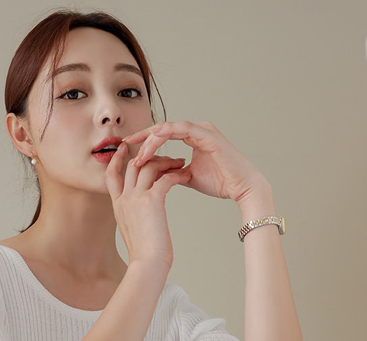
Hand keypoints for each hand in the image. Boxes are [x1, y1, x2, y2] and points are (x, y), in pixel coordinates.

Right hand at [104, 142, 191, 268]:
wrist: (147, 264)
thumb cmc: (145, 254)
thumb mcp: (132, 231)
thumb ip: (134, 217)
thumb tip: (142, 215)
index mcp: (118, 206)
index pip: (111, 175)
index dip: (117, 160)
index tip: (126, 149)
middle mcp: (124, 199)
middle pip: (132, 165)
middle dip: (149, 154)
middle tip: (165, 154)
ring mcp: (136, 198)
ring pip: (149, 166)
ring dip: (166, 161)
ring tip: (180, 163)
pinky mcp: (151, 201)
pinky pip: (165, 178)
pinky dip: (177, 174)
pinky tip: (185, 177)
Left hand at [123, 121, 269, 205]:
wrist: (241, 187)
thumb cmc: (221, 182)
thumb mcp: (189, 177)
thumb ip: (173, 172)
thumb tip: (157, 175)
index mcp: (192, 136)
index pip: (163, 134)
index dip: (145, 141)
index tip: (129, 150)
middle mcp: (196, 129)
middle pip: (162, 128)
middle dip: (142, 137)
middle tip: (125, 145)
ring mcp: (201, 129)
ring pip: (167, 128)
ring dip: (149, 142)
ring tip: (137, 155)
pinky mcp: (205, 133)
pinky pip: (178, 131)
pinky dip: (162, 139)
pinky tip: (150, 149)